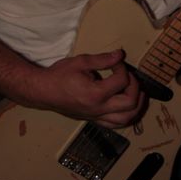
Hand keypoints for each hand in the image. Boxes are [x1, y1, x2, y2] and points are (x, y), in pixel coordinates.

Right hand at [31, 49, 146, 127]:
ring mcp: (96, 117)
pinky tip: (126, 106)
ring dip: (136, 106)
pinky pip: (115, 124)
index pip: (121, 81)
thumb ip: (102, 59)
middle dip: (135, 87)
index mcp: (95, 94)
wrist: (43, 91)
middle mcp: (98, 109)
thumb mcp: (81, 62)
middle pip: (130, 103)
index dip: (122, 67)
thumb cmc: (59, 76)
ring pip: (126, 119)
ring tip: (137, 93)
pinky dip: (125, 116)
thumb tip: (119, 55)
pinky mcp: (93, 119)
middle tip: (128, 76)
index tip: (116, 61)